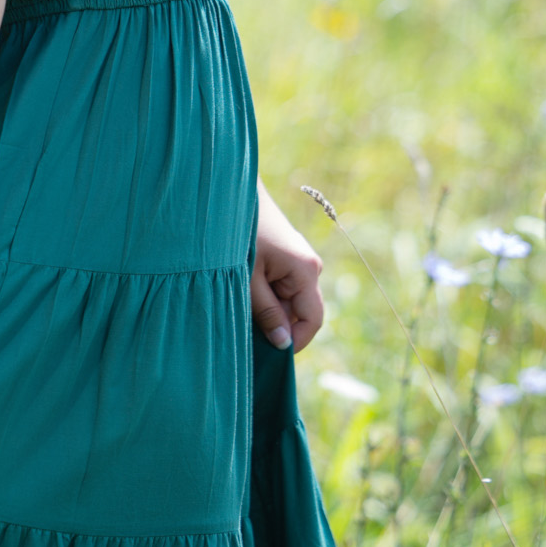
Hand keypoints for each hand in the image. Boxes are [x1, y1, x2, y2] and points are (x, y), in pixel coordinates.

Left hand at [251, 184, 323, 351]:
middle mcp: (310, 267)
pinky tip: (245, 292)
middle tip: (247, 329)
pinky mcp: (288, 257)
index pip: (312, 321)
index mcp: (306, 271)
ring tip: (241, 305)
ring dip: (269, 310)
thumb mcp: (248, 279)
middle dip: (277, 325)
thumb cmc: (240, 233)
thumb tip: (283, 343)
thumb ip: (267, 313)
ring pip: (289, 301)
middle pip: (301, 312)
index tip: (269, 352)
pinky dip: (266, 296)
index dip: (295, 342)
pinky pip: (283, 287)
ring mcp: (300, 261)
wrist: (233, 193)